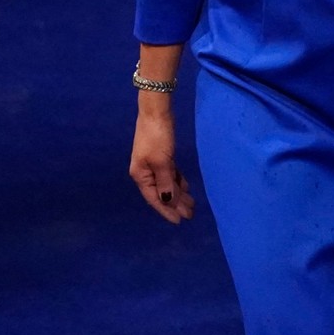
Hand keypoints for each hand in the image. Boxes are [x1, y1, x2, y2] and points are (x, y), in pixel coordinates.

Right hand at [130, 109, 194, 223]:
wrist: (155, 113)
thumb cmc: (157, 137)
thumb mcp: (162, 162)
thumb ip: (165, 183)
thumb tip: (167, 201)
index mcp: (141, 176)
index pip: (155, 199)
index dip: (167, 211)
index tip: (180, 221)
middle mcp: (145, 172)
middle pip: (162, 193)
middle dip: (176, 204)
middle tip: (191, 214)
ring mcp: (153, 164)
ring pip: (167, 184)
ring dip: (179, 194)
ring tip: (192, 204)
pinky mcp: (162, 156)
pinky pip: (170, 175)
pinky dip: (178, 181)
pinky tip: (186, 187)